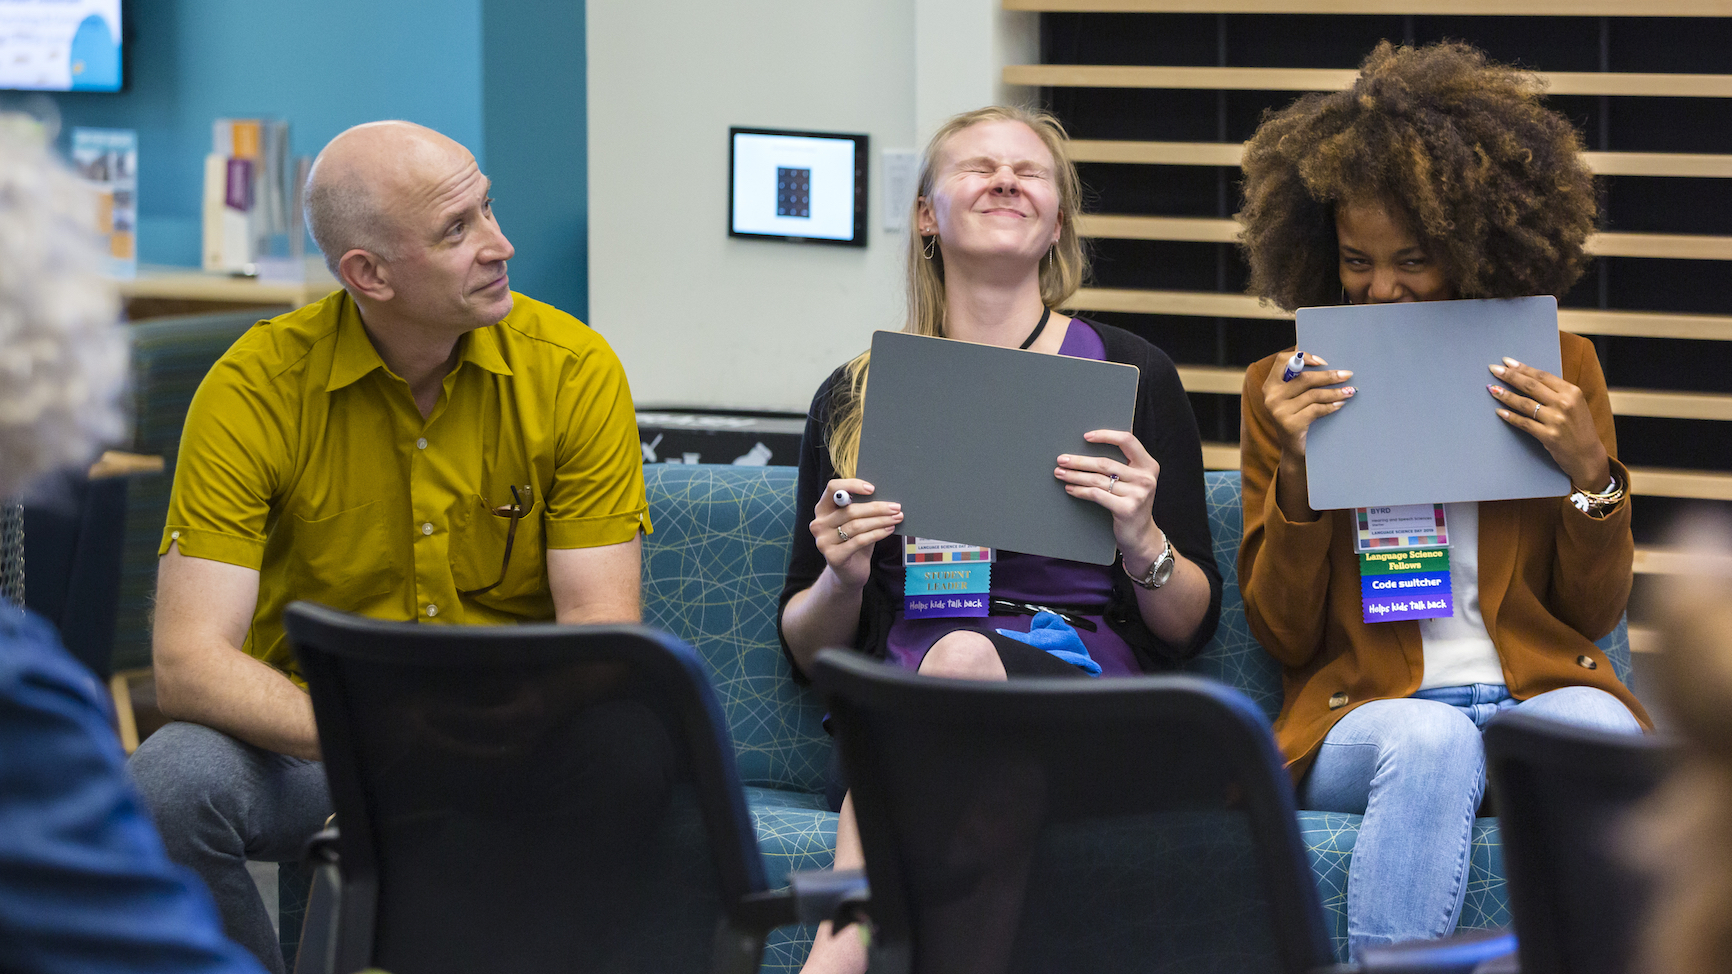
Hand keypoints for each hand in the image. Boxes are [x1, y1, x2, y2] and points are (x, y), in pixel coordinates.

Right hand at [810, 478, 901, 590]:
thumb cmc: (855, 543)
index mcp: (822, 510)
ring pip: (856, 525)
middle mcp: (818, 524)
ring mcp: (823, 541)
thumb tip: (885, 496)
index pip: (833, 488)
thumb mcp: (857, 522)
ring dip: (880, 520)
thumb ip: (862, 509)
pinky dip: (877, 534)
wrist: (849, 573)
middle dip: (876, 508)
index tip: (872, 489)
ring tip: (897, 518)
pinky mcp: (833, 556)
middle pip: (850, 510)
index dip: (852, 485)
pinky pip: (859, 540)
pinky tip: (889, 530)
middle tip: (896, 507)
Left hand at [1055, 430, 1165, 569]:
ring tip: (1060, 474)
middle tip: (1062, 460)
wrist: (1141, 535)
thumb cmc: (1131, 503)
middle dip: (1079, 461)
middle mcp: (1146, 478)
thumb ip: (1121, 466)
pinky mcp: (1127, 509)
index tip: (1085, 437)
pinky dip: (1080, 491)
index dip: (1106, 436)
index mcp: (1148, 465)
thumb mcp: (1134, 481)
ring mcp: (1138, 494)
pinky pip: (1096, 495)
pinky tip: (1070, 489)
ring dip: (1075, 476)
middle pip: (1105, 463)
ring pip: (1097, 480)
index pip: (1127, 441)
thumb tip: (1085, 452)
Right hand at [1261, 350, 1354, 458]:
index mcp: (1270, 385)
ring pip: (1313, 394)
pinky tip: (1340, 404)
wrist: (1294, 449)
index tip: (1323, 362)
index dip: (1303, 357)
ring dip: (1335, 392)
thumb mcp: (1293, 397)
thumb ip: (1299, 380)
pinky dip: (1331, 406)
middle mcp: (1271, 397)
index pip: (1283, 360)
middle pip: (1304, 378)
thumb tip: (1323, 360)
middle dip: (1329, 376)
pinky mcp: (1290, 424)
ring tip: (1349, 391)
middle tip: (1347, 375)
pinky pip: (1316, 409)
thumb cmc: (1298, 417)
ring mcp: (1279, 411)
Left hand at [1487, 357, 1610, 488]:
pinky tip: (1499, 412)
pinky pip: (1525, 423)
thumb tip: (1529, 378)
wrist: (1588, 455)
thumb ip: (1557, 392)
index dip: (1522, 368)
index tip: (1506, 362)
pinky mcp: (1549, 436)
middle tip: (1493, 369)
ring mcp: (1557, 420)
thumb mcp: (1575, 404)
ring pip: (1525, 403)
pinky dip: (1510, 417)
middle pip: (1531, 386)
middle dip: (1510, 376)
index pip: (1542, 376)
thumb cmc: (1579, 428)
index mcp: (1572, 392)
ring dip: (1505, 395)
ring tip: (1491, 389)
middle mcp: (1565, 403)